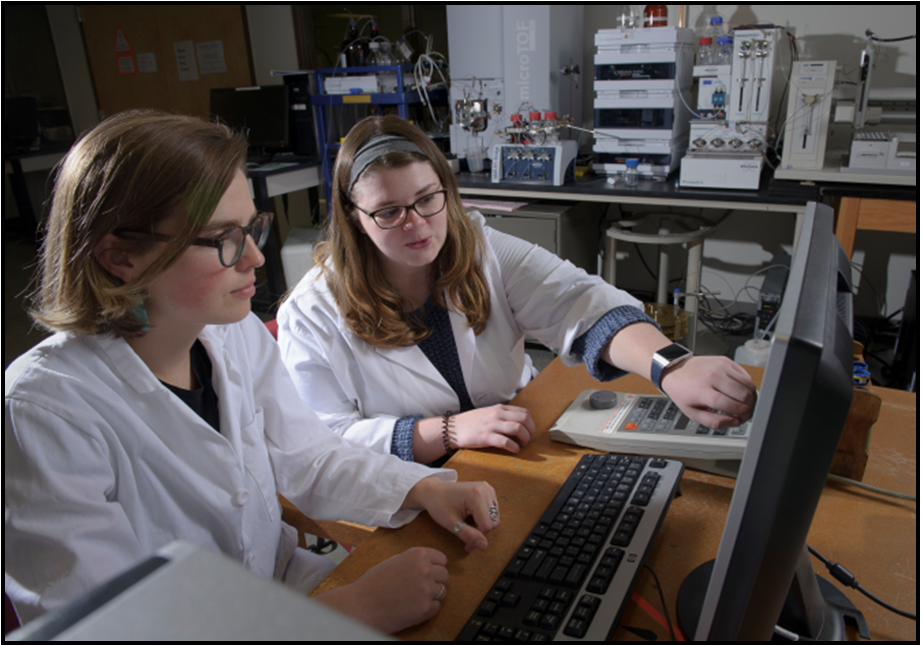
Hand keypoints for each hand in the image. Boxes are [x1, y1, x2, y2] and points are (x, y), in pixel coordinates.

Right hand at [315, 547, 447, 633]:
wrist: (362, 604)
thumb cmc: (374, 583)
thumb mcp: (394, 561)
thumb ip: (413, 561)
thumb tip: (430, 564)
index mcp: (417, 554)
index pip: (442, 559)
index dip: (435, 566)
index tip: (430, 572)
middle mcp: (425, 569)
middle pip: (444, 575)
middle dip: (435, 581)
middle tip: (421, 587)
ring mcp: (426, 589)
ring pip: (442, 591)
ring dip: (432, 595)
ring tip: (415, 597)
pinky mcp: (425, 608)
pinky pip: (436, 607)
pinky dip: (428, 609)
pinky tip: (413, 607)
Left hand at [404, 477, 499, 551]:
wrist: (434, 491)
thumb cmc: (439, 505)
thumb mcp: (451, 523)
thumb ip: (468, 535)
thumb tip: (484, 546)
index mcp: (476, 494)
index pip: (487, 525)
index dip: (478, 538)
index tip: (466, 544)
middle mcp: (485, 489)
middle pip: (494, 522)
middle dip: (481, 532)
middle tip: (465, 534)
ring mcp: (488, 489)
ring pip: (494, 518)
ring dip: (482, 525)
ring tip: (466, 524)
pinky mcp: (488, 491)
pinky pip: (493, 511)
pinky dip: (483, 518)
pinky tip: (471, 517)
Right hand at [449, 404, 535, 453]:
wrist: (453, 428)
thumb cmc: (470, 422)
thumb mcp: (488, 413)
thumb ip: (502, 415)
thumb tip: (518, 423)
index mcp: (499, 408)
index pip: (523, 412)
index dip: (531, 423)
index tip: (530, 431)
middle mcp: (497, 414)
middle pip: (524, 419)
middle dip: (530, 431)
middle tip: (528, 439)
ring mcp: (491, 425)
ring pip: (517, 428)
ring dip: (525, 439)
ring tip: (522, 445)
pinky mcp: (485, 437)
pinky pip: (505, 441)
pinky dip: (514, 447)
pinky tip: (514, 450)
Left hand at [660, 355, 756, 429]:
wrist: (676, 370)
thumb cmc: (683, 391)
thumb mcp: (692, 412)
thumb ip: (714, 421)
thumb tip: (734, 421)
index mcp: (702, 390)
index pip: (729, 403)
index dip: (740, 413)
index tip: (741, 418)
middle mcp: (712, 376)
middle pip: (743, 394)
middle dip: (749, 407)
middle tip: (745, 413)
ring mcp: (720, 366)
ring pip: (748, 384)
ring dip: (750, 397)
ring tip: (744, 404)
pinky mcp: (726, 361)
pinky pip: (745, 375)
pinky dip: (747, 386)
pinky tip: (739, 392)